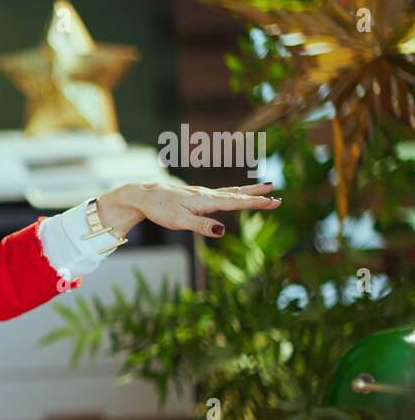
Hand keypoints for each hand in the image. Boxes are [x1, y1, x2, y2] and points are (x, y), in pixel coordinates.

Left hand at [95, 180, 280, 238]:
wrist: (143, 195)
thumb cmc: (160, 209)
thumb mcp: (180, 221)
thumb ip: (202, 226)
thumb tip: (222, 231)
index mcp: (206, 201)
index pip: (236, 202)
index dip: (255, 203)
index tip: (274, 201)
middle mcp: (207, 195)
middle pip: (236, 194)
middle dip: (256, 195)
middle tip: (276, 194)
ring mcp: (202, 194)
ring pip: (230, 192)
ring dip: (248, 191)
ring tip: (264, 187)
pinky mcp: (196, 196)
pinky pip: (221, 193)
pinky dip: (234, 192)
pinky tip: (235, 193)